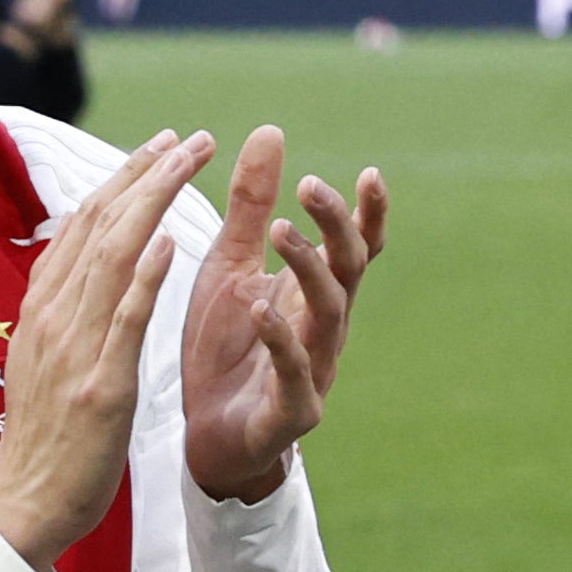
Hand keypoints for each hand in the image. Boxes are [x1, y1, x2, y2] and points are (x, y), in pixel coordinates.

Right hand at [0, 128, 215, 568]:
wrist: (25, 501)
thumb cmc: (45, 432)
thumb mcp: (44, 353)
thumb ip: (63, 305)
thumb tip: (80, 254)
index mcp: (44, 307)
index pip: (84, 224)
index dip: (122, 179)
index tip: (159, 145)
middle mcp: (54, 316)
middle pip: (100, 226)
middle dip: (145, 174)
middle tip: (186, 137)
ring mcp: (75, 348)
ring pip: (111, 258)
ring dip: (151, 203)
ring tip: (187, 161)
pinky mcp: (100, 385)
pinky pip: (123, 321)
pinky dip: (144, 276)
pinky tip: (169, 240)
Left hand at [176, 124, 391, 506]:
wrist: (204, 441)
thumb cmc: (224, 349)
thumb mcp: (229, 267)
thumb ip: (251, 206)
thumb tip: (270, 130)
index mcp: (312, 294)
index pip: (354, 248)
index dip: (367, 215)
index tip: (368, 174)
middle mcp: (323, 328)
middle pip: (348, 271)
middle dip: (337, 228)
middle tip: (311, 187)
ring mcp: (314, 370)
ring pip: (327, 314)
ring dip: (308, 269)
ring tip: (281, 229)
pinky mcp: (291, 411)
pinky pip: (294, 373)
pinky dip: (281, 338)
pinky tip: (259, 307)